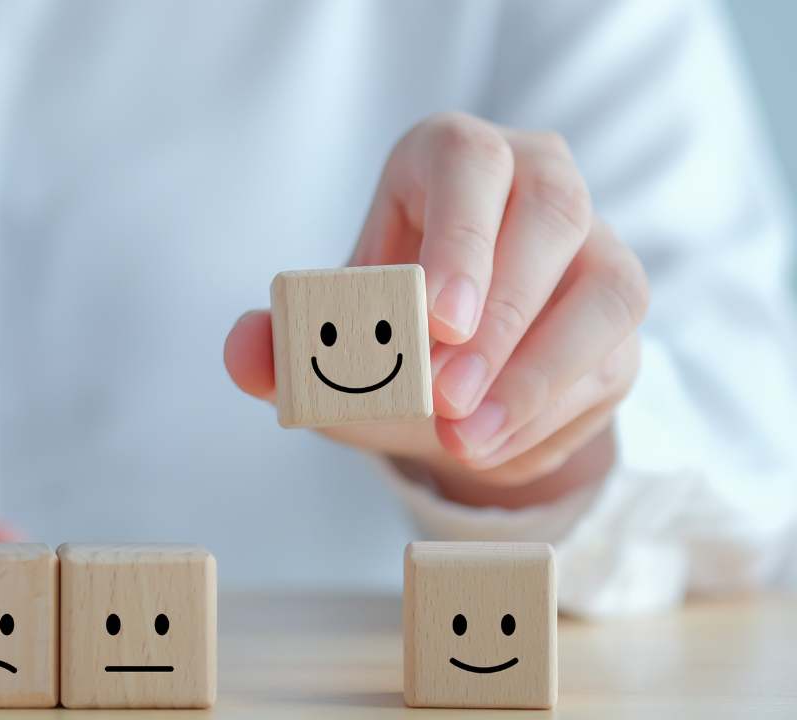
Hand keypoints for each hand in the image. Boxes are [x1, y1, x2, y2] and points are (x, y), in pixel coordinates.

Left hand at [225, 113, 648, 499]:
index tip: (437, 318)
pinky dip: (549, 416)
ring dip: (537, 375)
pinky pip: (610, 361)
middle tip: (441, 396)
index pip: (469, 164)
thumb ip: (278, 342)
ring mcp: (594, 244)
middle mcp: (537, 181)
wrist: (447, 373)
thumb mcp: (326, 334)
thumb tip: (243, 353)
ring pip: (607, 291)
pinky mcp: (617, 315)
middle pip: (553, 217)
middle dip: (501, 316)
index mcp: (451, 158)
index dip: (460, 235)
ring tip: (464, 440)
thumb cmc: (383, 326)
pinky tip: (489, 449)